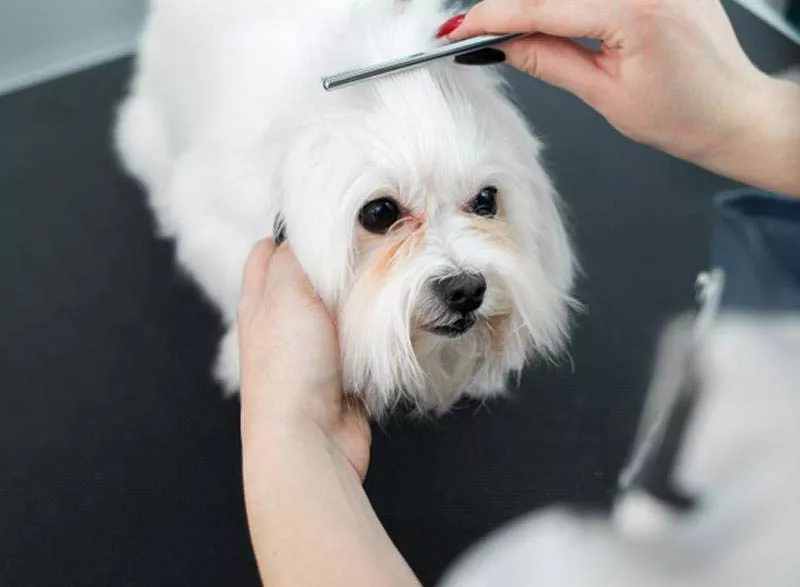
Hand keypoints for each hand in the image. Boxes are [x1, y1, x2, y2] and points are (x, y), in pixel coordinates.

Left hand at [238, 239, 369, 480]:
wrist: (309, 439)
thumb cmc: (290, 365)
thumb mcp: (287, 294)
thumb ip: (294, 256)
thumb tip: (303, 232)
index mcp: (260, 301)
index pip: (269, 251)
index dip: (296, 230)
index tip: (333, 219)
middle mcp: (282, 323)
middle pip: (310, 278)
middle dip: (338, 262)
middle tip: (373, 243)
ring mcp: (313, 350)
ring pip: (340, 307)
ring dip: (362, 296)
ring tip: (392, 273)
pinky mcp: (342, 372)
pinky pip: (363, 339)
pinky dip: (378, 329)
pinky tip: (397, 315)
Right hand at [445, 0, 799, 195]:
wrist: (733, 112)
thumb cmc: (684, 115)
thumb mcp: (605, 94)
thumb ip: (549, 60)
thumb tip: (503, 45)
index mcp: (634, 10)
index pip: (543, 6)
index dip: (493, 17)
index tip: (460, 29)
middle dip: (510, 8)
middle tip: (475, 31)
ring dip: (539, 5)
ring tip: (510, 29)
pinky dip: (569, 1)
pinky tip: (550, 17)